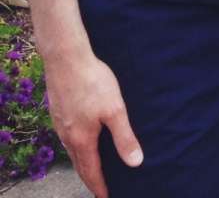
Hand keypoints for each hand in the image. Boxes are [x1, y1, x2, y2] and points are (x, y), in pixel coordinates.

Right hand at [44, 50, 142, 197]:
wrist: (67, 59)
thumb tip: (135, 162)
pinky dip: (76, 146)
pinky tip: (82, 138)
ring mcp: (60, 124)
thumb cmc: (93, 82)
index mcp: (82, 140)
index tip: (106, 197)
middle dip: (90, 178)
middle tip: (100, 188)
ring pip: (71, 151)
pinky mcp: (58, 112)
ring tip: (93, 167)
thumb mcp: (115, 110)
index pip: (91, 172)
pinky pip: (67, 137)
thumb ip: (125, 137)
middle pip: (79, 164)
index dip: (100, 186)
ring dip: (83, 162)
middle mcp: (67, 136)